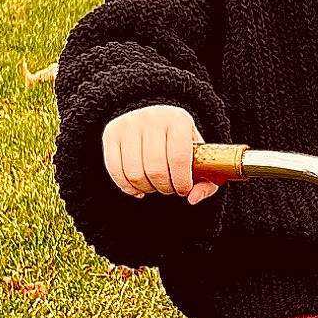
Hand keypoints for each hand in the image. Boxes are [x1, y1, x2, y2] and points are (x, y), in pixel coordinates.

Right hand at [101, 104, 218, 202]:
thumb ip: (206, 182)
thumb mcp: (199, 157)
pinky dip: (127, 186)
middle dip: (164, 187)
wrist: (156, 120)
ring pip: (134, 172)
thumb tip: (192, 198)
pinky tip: (138, 187)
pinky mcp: (112, 132)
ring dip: (146, 188)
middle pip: (155, 168)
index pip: (179, 158)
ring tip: (154, 186)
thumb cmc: (181, 144)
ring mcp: (129, 124)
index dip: (181, 181)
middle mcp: (152, 118)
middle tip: (169, 188)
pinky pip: (115, 170)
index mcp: (178, 120)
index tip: (183, 189)